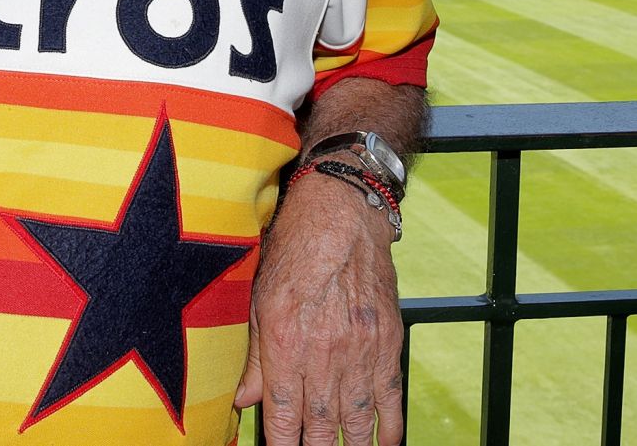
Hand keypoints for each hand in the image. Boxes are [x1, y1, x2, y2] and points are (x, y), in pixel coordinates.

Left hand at [235, 172, 404, 444]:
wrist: (343, 214)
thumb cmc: (295, 249)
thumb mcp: (260, 298)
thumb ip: (256, 356)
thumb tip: (245, 400)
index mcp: (286, 343)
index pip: (282, 415)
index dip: (281, 443)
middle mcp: (324, 353)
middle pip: (320, 425)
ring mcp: (361, 350)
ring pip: (356, 418)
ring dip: (350, 445)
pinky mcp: (389, 342)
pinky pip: (391, 395)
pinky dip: (390, 425)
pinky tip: (384, 442)